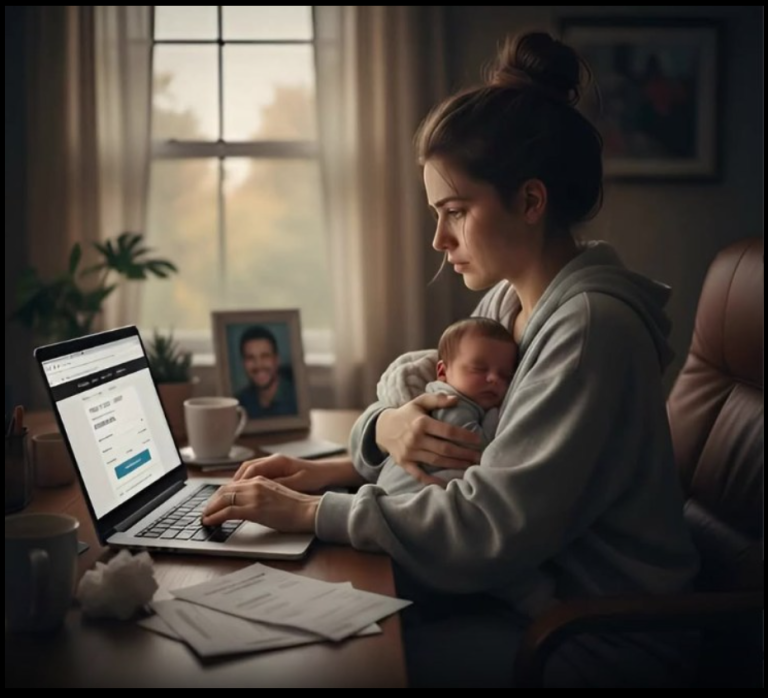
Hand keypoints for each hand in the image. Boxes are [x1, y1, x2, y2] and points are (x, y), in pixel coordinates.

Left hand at [202, 477, 319, 531]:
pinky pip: (228, 511)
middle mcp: (255, 484)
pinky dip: (215, 516)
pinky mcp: (254, 509)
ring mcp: (254, 496)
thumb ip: (260, 496)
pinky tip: (210, 522)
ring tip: (205, 518)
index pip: (233, 485)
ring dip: (210, 509)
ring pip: (223, 499)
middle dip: (212, 502)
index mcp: (260, 479)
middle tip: (205, 512)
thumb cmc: (297, 507)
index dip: (219, 495)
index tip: (213, 503)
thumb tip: (247, 506)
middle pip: (224, 490)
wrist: (308, 510)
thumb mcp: (275, 495)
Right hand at [232, 453, 333, 491]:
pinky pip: (256, 475)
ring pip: (249, 472)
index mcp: (277, 461)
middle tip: (224, 497)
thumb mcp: (298, 483)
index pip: (251, 469)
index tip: (231, 493)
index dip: (239, 482)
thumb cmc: (314, 477)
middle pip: (246, 469)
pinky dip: (247, 484)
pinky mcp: (275, 470)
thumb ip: (280, 485)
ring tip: (229, 497)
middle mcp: (273, 460)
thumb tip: (261, 488)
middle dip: (234, 483)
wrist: (326, 473)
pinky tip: (244, 495)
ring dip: (239, 483)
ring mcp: (273, 464)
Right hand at [376, 393, 481, 485]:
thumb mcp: (420, 402)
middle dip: (464, 453)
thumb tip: (457, 400)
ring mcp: (409, 452)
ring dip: (455, 465)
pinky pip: (419, 475)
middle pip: (444, 449)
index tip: (478, 440)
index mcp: (421, 423)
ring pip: (436, 461)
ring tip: (469, 466)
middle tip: (478, 456)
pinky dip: (432, 481)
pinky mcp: (404, 463)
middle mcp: (415, 438)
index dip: (464, 436)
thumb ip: (438, 399)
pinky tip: (446, 484)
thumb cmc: (406, 414)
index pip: (447, 431)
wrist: (382, 428)